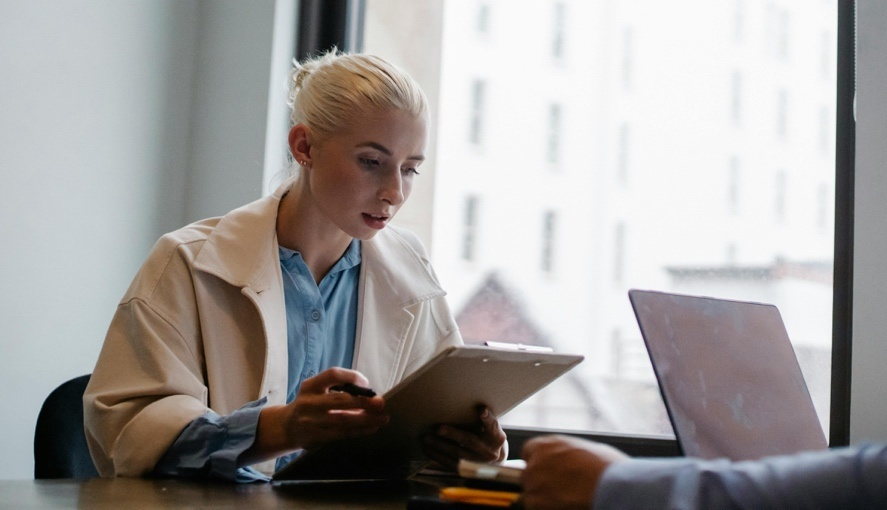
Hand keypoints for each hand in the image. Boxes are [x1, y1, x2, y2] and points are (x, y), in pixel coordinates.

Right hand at [246, 368, 387, 463]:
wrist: (286, 428)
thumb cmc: (310, 405)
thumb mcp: (315, 390)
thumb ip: (337, 388)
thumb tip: (369, 393)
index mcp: (310, 386)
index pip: (333, 375)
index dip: (352, 377)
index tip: (366, 384)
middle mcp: (308, 402)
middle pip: (340, 400)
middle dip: (364, 401)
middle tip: (381, 403)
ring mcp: (311, 421)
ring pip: (344, 420)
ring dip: (366, 419)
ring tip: (383, 418)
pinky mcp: (315, 438)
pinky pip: (342, 434)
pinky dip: (359, 431)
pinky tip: (372, 428)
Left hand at [422, 405, 506, 469]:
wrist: (494, 460)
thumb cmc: (487, 436)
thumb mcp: (488, 428)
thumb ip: (478, 421)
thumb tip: (457, 405)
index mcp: (496, 437)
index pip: (492, 425)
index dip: (487, 418)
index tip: (481, 410)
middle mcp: (490, 451)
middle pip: (470, 441)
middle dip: (453, 434)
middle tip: (438, 428)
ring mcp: (479, 463)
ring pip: (457, 454)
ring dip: (439, 446)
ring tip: (426, 439)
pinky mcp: (468, 471)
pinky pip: (450, 464)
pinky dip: (437, 456)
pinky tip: (427, 449)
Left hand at [520, 435, 628, 509]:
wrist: (612, 487)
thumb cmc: (607, 468)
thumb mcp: (589, 449)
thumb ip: (571, 453)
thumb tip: (575, 459)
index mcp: (547, 445)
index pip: (529, 452)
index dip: (539, 462)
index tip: (548, 471)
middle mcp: (536, 462)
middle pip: (530, 474)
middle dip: (541, 482)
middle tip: (561, 489)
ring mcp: (533, 484)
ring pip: (531, 494)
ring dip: (544, 498)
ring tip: (566, 500)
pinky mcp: (535, 503)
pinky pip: (535, 507)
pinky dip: (547, 509)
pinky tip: (565, 506)